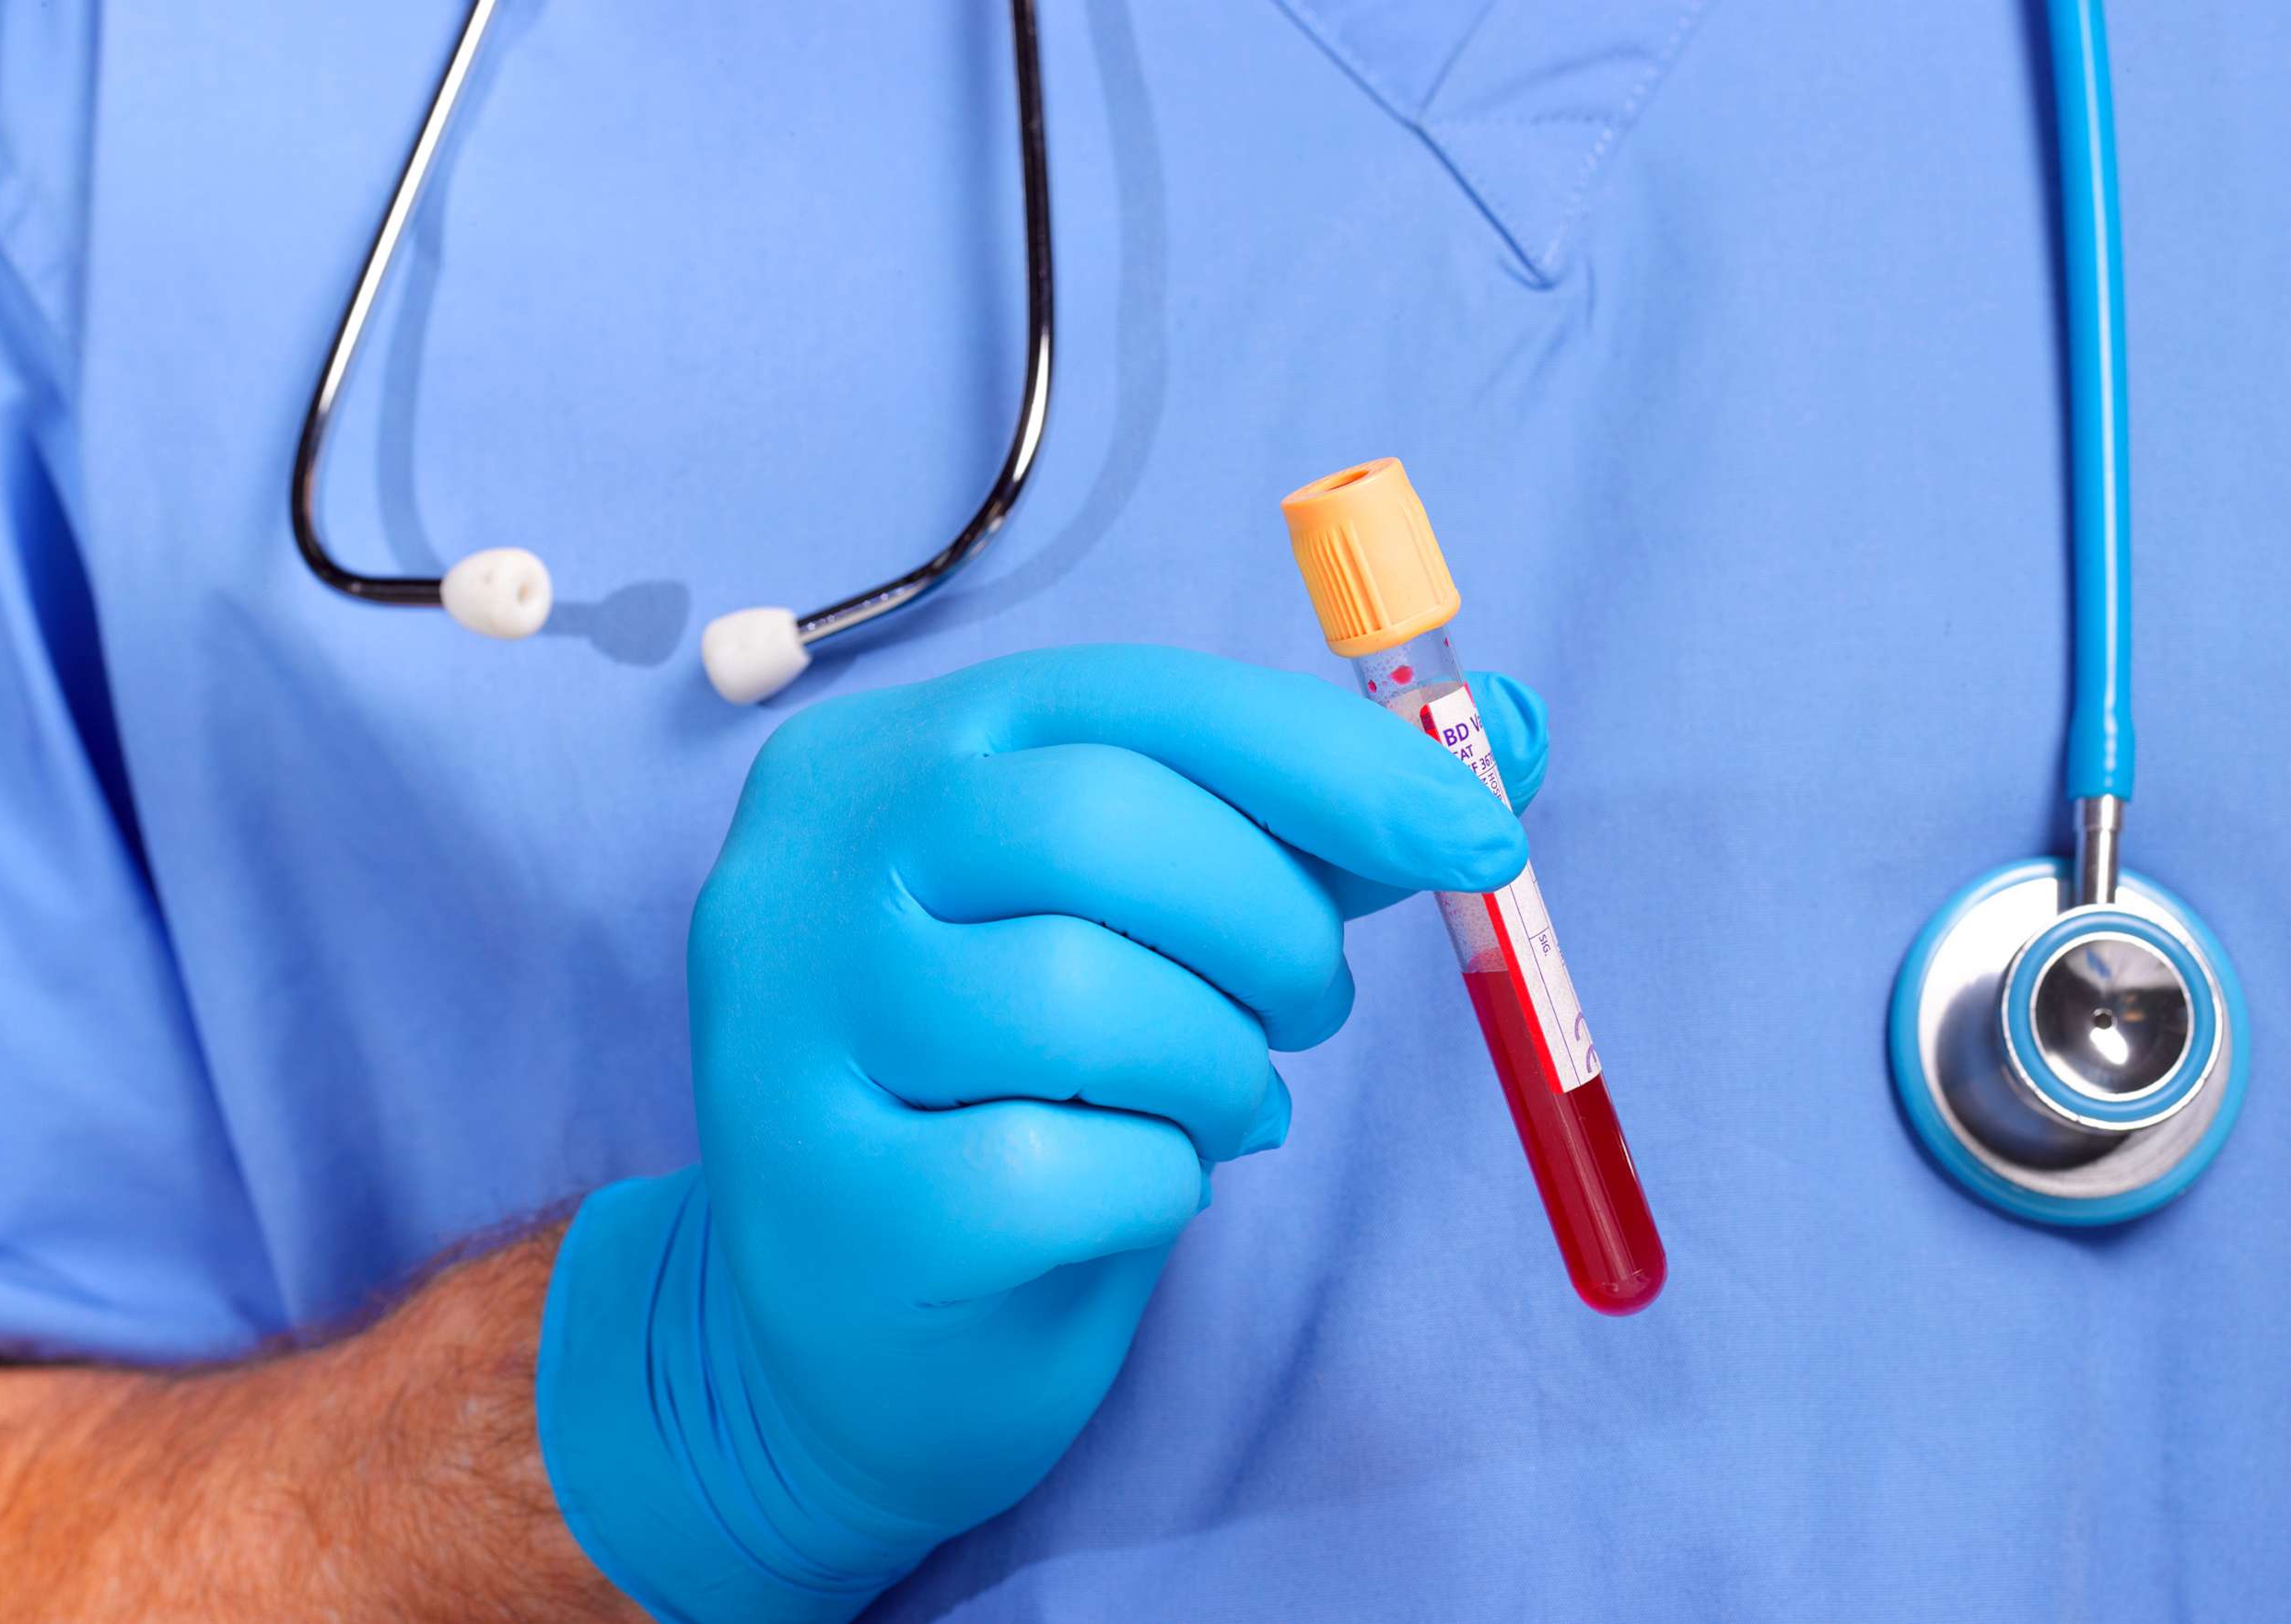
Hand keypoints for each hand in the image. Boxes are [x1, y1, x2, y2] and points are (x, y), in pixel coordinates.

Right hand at [538, 646, 1549, 1622]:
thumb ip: (1299, 828)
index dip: (1324, 759)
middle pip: (1095, 827)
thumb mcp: (1136, 925)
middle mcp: (803, 869)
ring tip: (1218, 1100)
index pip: (1129, 696)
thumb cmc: (1016, 1088)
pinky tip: (1136, 1186)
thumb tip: (1502, 728)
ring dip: (1217, 1065)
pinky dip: (1156, 1182)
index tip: (1478, 833)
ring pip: (1079, 998)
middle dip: (1269, 922)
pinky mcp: (828, 1201)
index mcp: (888, 759)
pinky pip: (1061, 1170)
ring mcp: (789, 1034)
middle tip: (1311, 1002)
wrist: (848, 1327)